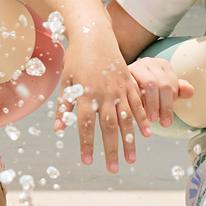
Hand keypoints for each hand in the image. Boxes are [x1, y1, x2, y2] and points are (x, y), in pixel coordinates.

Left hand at [54, 31, 149, 173]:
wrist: (94, 36)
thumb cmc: (76, 60)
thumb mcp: (66, 82)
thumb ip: (64, 106)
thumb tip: (58, 128)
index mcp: (85, 94)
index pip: (85, 125)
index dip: (87, 144)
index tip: (88, 161)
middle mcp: (103, 94)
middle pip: (108, 126)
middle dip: (111, 149)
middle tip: (113, 169)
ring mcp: (118, 88)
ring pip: (126, 118)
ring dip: (129, 140)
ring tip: (131, 159)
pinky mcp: (129, 83)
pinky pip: (138, 104)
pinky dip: (142, 119)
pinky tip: (146, 134)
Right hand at [128, 57, 194, 128]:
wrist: (120, 82)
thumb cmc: (146, 89)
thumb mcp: (163, 91)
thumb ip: (178, 91)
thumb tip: (190, 91)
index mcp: (162, 65)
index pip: (172, 84)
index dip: (171, 103)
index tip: (168, 119)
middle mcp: (150, 62)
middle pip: (162, 84)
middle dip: (164, 106)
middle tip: (163, 123)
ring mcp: (136, 67)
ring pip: (149, 84)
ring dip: (152, 105)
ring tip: (152, 120)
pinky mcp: (123, 73)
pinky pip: (132, 88)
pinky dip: (137, 103)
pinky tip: (138, 114)